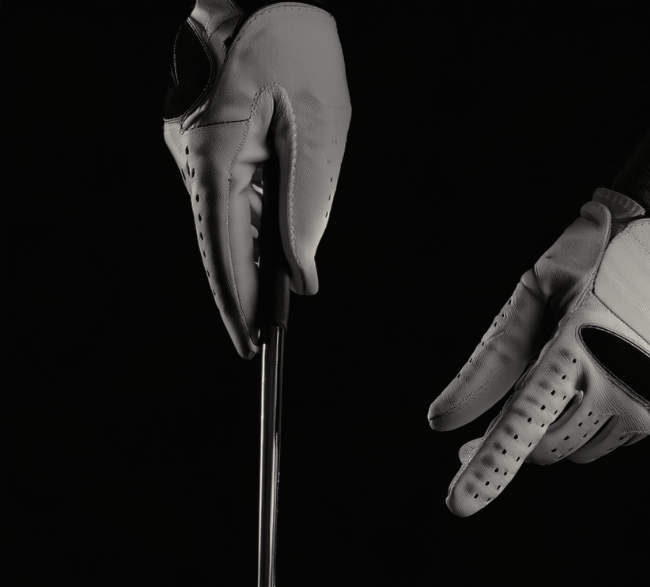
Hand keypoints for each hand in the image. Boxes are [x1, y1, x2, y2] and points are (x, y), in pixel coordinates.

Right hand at [163, 1, 350, 357]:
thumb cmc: (295, 42)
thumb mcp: (319, 126)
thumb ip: (307, 207)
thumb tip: (303, 275)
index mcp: (217, 154)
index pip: (224, 250)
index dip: (236, 302)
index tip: (249, 344)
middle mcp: (193, 157)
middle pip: (218, 244)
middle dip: (240, 294)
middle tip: (259, 339)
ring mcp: (193, 148)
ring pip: (222, 224)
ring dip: (246, 264)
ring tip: (266, 306)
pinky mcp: (204, 141)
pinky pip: (224, 198)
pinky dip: (245, 231)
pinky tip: (262, 252)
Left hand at [428, 188, 649, 516]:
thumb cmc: (595, 257)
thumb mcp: (533, 295)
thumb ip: (488, 363)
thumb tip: (439, 421)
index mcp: (575, 348)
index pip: (521, 423)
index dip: (488, 467)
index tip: (458, 505)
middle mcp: (618, 383)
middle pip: (543, 447)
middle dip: (514, 440)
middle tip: (497, 419)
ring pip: (576, 450)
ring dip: (553, 431)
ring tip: (558, 381)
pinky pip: (611, 442)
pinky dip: (590, 424)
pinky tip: (595, 381)